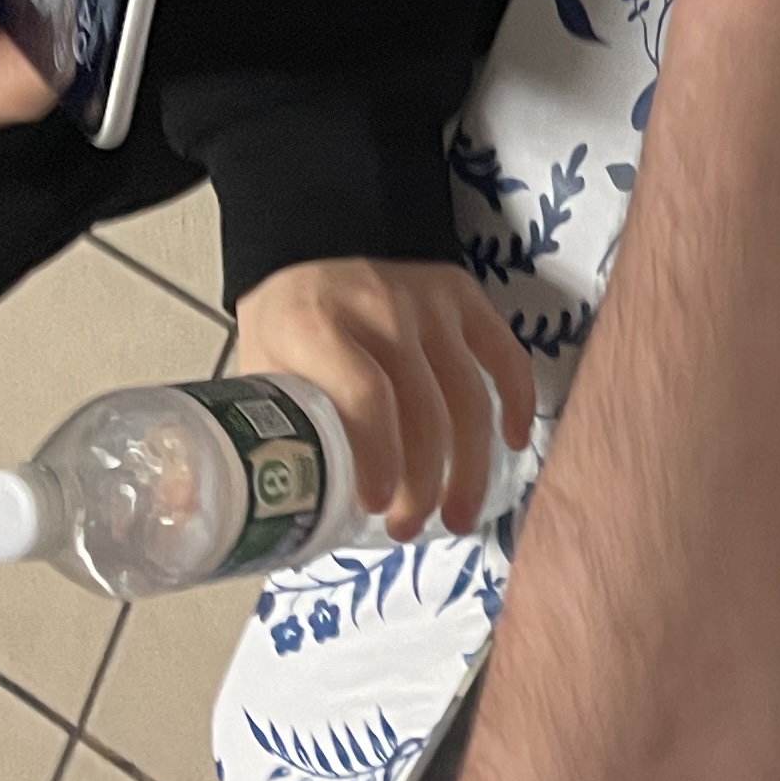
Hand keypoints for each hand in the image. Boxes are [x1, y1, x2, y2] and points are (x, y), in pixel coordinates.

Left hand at [233, 257, 536, 538]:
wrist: (314, 253)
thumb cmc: (286, 328)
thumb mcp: (260, 369)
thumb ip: (277, 425)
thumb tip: (276, 510)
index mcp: (316, 324)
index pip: (365, 396)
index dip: (380, 458)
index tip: (377, 507)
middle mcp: (380, 306)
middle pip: (422, 407)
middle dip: (424, 482)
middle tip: (411, 527)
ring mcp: (429, 301)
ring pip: (469, 394)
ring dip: (470, 466)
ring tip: (457, 515)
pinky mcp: (464, 297)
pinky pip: (505, 355)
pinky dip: (518, 402)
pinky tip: (514, 443)